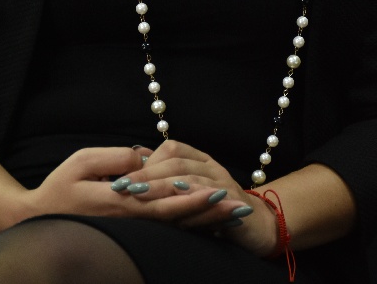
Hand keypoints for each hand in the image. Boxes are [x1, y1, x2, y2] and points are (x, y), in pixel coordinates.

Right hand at [17, 144, 270, 246]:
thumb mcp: (81, 163)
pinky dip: (190, 228)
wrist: (36, 223)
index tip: (217, 192)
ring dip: (206, 223)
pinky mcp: (132, 235)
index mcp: (119, 204)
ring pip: (176, 230)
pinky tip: (210, 225)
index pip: (163, 202)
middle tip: (240, 208)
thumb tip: (144, 157)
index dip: (191, 198)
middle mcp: (130, 223)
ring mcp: (132, 233)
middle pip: (177, 220)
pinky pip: (166, 233)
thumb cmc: (58, 188)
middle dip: (210, 214)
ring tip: (235, 217)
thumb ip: (115, 160)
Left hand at [116, 139, 279, 256]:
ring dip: (161, 186)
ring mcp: (224, 182)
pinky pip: (209, 197)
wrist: (257, 227)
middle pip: (176, 162)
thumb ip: (166, 181)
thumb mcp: (188, 194)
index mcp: (200, 159)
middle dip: (146, 175)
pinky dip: (189, 200)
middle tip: (121, 187)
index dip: (145, 162)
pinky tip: (173, 206)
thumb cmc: (215, 210)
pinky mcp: (234, 203)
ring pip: (189, 177)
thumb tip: (136, 166)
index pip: (170, 149)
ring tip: (138, 195)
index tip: (120, 176)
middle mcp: (211, 166)